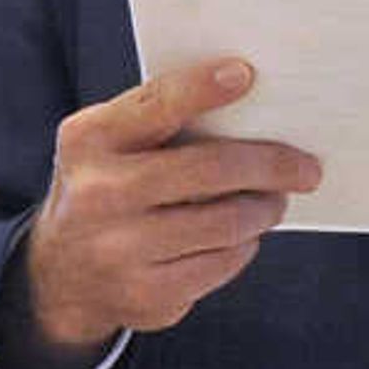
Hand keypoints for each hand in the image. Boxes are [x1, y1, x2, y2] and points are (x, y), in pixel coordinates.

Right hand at [19, 57, 322, 354]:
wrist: (62, 272)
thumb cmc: (111, 186)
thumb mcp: (112, 145)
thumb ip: (163, 122)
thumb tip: (256, 105)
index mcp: (90, 139)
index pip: (156, 105)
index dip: (202, 88)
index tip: (246, 74)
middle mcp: (97, 193)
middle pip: (212, 170)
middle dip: (272, 166)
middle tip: (307, 168)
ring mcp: (118, 249)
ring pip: (228, 223)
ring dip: (265, 209)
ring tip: (274, 200)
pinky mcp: (146, 294)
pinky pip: (223, 263)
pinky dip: (243, 246)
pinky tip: (240, 237)